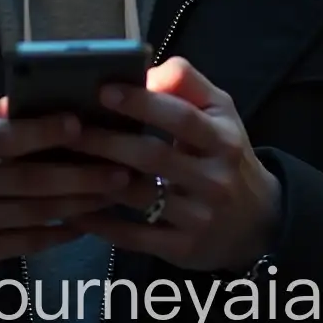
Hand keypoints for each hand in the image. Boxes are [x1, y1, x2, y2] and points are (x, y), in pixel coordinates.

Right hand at [0, 98, 130, 281]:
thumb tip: (43, 90)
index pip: (6, 136)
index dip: (45, 131)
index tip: (81, 125)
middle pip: (31, 179)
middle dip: (81, 174)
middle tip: (121, 169)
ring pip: (37, 212)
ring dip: (81, 203)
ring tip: (113, 193)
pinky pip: (30, 241)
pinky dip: (62, 232)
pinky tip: (87, 223)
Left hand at [66, 57, 281, 272]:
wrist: (258, 221)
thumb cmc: (226, 153)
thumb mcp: (220, 111)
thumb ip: (185, 82)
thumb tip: (142, 74)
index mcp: (222, 138)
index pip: (180, 116)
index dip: (141, 102)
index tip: (103, 90)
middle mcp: (214, 178)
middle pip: (153, 156)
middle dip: (107, 141)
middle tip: (69, 129)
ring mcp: (199, 217)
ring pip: (140, 196)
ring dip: (98, 180)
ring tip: (63, 162)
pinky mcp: (183, 249)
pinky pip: (134, 237)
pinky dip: (101, 224)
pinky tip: (74, 208)